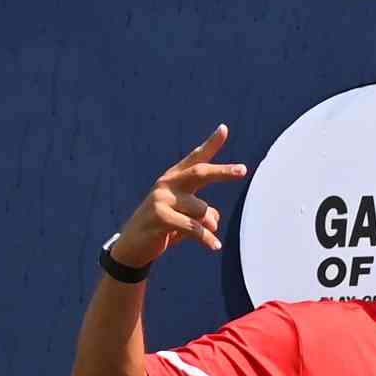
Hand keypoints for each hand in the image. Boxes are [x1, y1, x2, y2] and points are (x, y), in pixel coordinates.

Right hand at [116, 126, 248, 265]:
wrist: (132, 246)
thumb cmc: (162, 229)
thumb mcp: (184, 218)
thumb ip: (202, 213)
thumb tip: (215, 219)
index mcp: (174, 179)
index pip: (195, 158)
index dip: (210, 144)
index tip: (224, 129)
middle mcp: (167, 184)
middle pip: (200, 173)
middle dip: (222, 172)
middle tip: (243, 170)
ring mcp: (161, 199)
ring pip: (201, 209)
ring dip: (209, 225)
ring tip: (208, 235)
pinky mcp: (160, 217)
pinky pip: (194, 228)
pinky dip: (206, 239)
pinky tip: (214, 246)